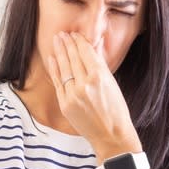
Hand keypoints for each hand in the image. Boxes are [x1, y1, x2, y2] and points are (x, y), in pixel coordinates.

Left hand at [46, 32, 141, 159]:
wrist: (111, 135)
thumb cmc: (116, 110)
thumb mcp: (112, 84)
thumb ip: (99, 67)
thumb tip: (91, 49)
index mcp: (99, 77)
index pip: (85, 53)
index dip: (79, 42)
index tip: (75, 34)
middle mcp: (85, 84)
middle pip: (72, 58)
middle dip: (67, 44)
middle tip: (62, 34)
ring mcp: (73, 94)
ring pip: (63, 68)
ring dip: (59, 52)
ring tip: (56, 40)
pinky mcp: (65, 104)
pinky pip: (58, 82)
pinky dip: (54, 69)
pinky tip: (52, 58)